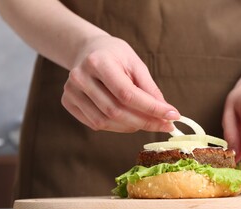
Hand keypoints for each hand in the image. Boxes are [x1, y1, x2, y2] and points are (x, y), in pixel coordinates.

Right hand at [61, 35, 179, 132]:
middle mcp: (80, 77)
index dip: (152, 109)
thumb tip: (165, 113)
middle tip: (165, 125)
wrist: (88, 50)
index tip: (173, 116)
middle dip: (145, 122)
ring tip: (148, 122)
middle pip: (116, 111)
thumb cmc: (115, 55)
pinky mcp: (68, 102)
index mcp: (98, 62)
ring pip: (105, 122)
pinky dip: (117, 127)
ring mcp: (71, 91)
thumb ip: (149, 88)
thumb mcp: (135, 63)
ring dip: (132, 127)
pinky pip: (95, 124)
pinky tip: (129, 121)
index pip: (127, 93)